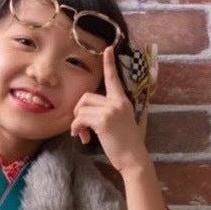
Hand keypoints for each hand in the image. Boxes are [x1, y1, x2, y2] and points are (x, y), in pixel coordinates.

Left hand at [70, 48, 150, 176]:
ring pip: (81, 108)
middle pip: (86, 97)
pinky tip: (83, 138)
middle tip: (81, 128)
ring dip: (77, 122)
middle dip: (79, 112)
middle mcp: (117, 102)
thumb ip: (106, 113)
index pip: (114, 79)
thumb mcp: (120, 123)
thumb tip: (84, 114)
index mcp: (122, 101)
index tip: (108, 49)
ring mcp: (111, 110)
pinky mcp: (103, 120)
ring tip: (83, 135)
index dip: (109, 64)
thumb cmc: (125, 146)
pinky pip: (80, 118)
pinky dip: (76, 128)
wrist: (134, 159)